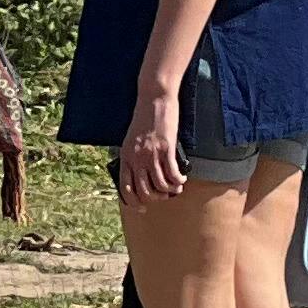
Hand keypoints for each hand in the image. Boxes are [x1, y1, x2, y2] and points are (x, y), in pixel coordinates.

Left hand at [122, 87, 185, 201]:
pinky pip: (172, 174)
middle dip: (156, 199)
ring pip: (160, 186)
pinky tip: (182, 178)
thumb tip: (143, 175)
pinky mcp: (166, 149)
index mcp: (125, 156)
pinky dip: (178, 181)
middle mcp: (136, 158)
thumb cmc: (145, 118)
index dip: (134, 202)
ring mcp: (151, 154)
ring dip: (170, 191)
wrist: (154, 99)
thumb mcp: (133, 139)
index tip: (143, 208)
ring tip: (176, 187)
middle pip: (144, 192)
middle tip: (165, 195)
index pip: (125, 188)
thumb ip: (135, 156)